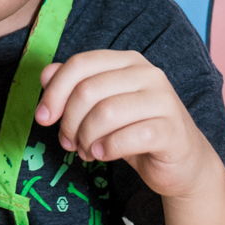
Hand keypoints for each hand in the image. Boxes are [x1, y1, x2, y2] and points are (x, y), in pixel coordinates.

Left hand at [34, 49, 216, 199]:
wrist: (181, 163)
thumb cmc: (135, 132)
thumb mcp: (101, 107)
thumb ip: (74, 87)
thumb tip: (46, 75)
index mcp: (128, 62)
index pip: (80, 64)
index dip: (54, 92)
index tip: (43, 118)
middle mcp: (148, 74)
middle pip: (88, 90)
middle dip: (69, 122)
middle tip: (69, 143)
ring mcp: (163, 100)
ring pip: (105, 113)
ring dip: (86, 138)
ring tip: (87, 151)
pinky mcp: (171, 130)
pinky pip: (126, 137)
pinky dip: (106, 150)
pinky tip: (103, 155)